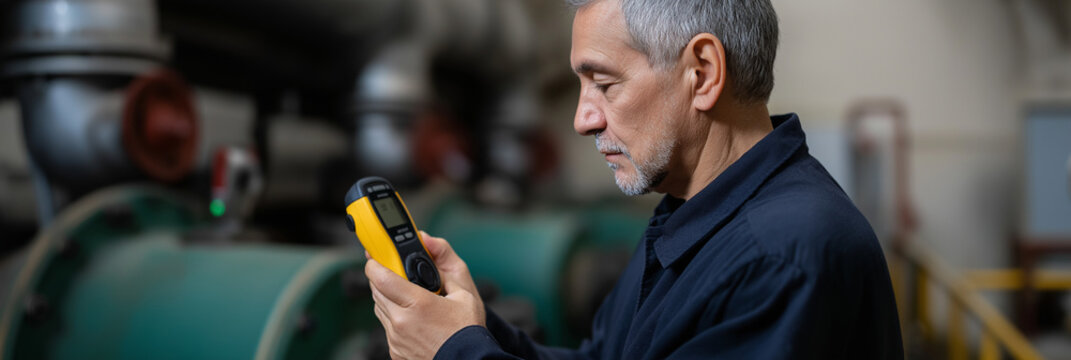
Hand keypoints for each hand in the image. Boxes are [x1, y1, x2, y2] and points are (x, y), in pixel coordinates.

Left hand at [365, 231, 485, 359]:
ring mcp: (396, 339)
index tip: (376, 256)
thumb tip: (428, 241)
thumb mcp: (465, 292)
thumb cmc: (468, 332)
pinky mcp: (395, 352)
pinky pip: (387, 328)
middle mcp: (402, 323)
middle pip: (376, 291)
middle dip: (382, 278)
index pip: (381, 277)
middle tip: (395, 272)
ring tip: (409, 296)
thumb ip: (445, 262)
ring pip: (380, 309)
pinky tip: (413, 317)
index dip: (374, 263)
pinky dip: (394, 318)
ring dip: (388, 298)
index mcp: (418, 304)